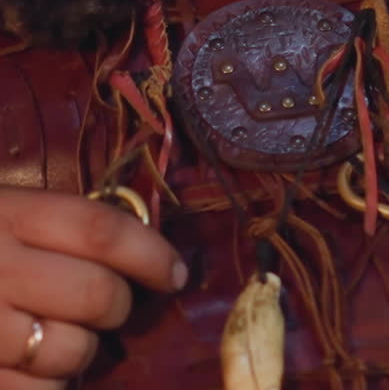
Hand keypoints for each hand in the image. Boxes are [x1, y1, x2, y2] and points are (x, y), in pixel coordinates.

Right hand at [0, 187, 186, 387]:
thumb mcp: (2, 210)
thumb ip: (54, 224)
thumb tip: (137, 241)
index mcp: (10, 215)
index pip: (100, 230)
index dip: (150, 253)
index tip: (175, 272)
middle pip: (97, 294)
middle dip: (120, 304)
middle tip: (112, 304)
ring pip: (75, 351)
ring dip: (85, 349)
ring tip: (64, 333)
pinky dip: (52, 384)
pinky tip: (35, 365)